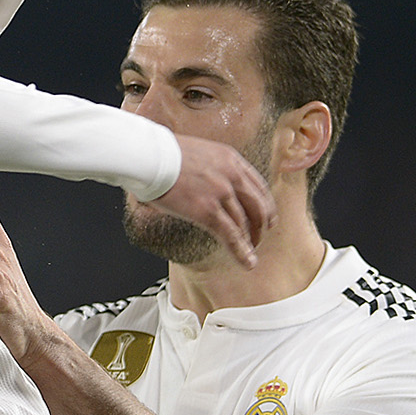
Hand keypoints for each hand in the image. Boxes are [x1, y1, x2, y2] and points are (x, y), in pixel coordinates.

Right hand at [145, 136, 276, 267]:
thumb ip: (210, 167)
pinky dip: (241, 251)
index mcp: (230, 158)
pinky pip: (231, 235)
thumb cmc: (162, 152)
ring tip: (251, 253)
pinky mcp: (207, 210)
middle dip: (262, 225)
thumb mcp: (197, 152)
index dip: (265, 205)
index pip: (258, 185)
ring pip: (245, 223)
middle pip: (258, 205)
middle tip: (260, 237)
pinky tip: (247, 261)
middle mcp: (231, 175)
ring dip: (251, 241)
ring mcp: (221, 193)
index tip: (266, 216)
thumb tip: (205, 182)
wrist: (149, 155)